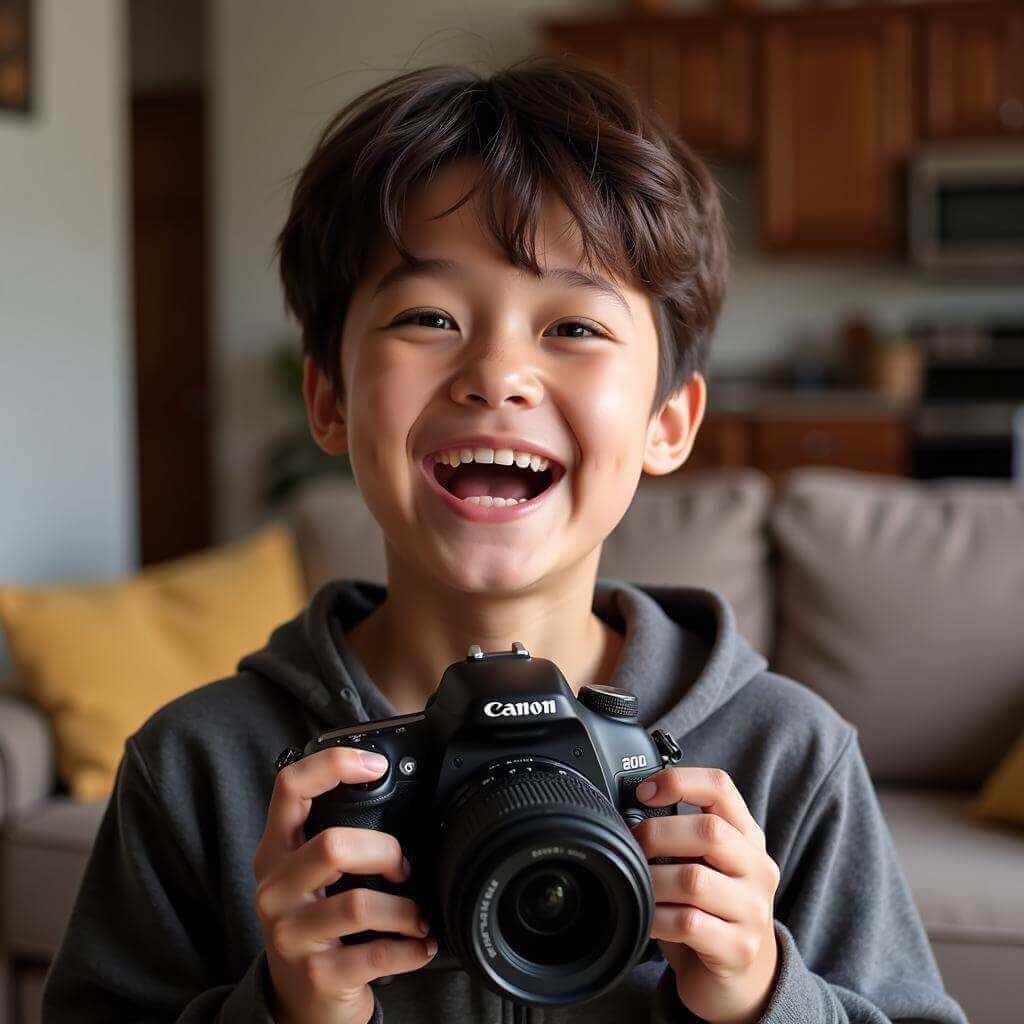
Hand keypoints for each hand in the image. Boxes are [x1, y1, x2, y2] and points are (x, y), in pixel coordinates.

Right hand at [253, 747, 437, 1023]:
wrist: (299, 1004)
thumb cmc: (317, 926)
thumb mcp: (310, 877)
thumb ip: (333, 835)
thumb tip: (387, 784)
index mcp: (275, 852)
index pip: (289, 787)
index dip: (332, 764)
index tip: (375, 765)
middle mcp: (275, 889)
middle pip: (333, 845)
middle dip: (385, 851)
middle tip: (404, 868)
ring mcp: (291, 935)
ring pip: (359, 903)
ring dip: (405, 909)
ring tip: (417, 916)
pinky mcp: (316, 976)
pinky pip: (376, 955)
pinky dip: (411, 948)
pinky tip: (420, 945)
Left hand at [631, 767, 780, 1023]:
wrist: (742, 980)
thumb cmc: (711, 911)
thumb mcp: (705, 865)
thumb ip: (683, 837)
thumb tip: (629, 812)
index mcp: (747, 837)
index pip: (721, 787)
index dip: (679, 781)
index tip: (644, 793)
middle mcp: (757, 868)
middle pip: (709, 831)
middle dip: (658, 835)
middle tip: (634, 847)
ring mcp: (753, 910)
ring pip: (693, 880)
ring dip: (652, 881)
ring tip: (638, 886)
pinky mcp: (739, 948)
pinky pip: (688, 923)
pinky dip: (656, 918)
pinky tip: (647, 918)